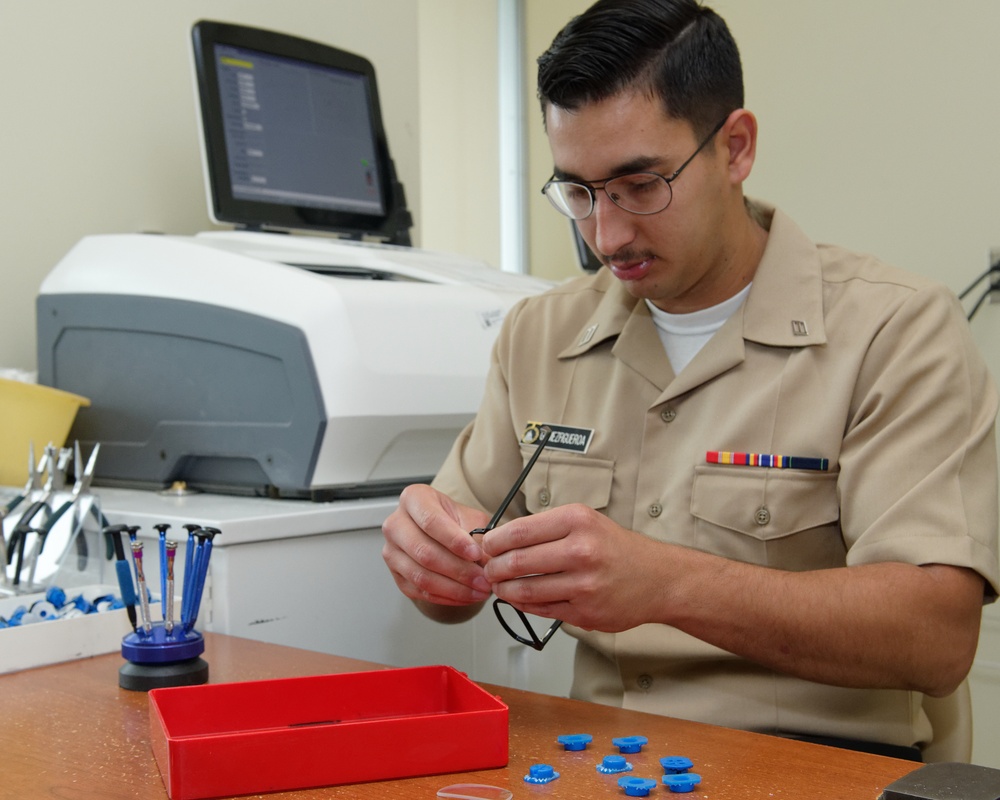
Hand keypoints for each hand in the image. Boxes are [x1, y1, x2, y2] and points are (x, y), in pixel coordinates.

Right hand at [381, 484, 493, 617]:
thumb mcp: (470, 518)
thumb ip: (477, 536)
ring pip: (421, 576)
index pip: (431, 521)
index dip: (454, 541)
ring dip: (454, 588)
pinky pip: (419, 591)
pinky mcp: (396, 574)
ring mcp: (392, 551)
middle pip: (424, 552)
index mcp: (414, 499)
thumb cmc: (454, 521)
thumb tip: (486, 561)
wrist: (442, 532)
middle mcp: (396, 524)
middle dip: (458, 570)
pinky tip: (465, 596)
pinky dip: (446, 597)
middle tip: (483, 579)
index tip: (476, 554)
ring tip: (478, 590)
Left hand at [481, 503, 662, 631]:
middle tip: (488, 569)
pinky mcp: (585, 612)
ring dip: (504, 590)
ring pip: (525, 589)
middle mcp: (581, 551)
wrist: (658, 578)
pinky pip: (541, 609)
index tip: (486, 546)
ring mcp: (584, 584)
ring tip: (499, 586)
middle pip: (516, 562)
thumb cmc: (616, 548)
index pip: (518, 531)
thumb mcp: (585, 521)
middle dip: (493, 568)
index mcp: (577, 521)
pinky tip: (519, 598)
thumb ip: (545, 529)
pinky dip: (523, 604)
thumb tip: (500, 539)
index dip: (493, 541)